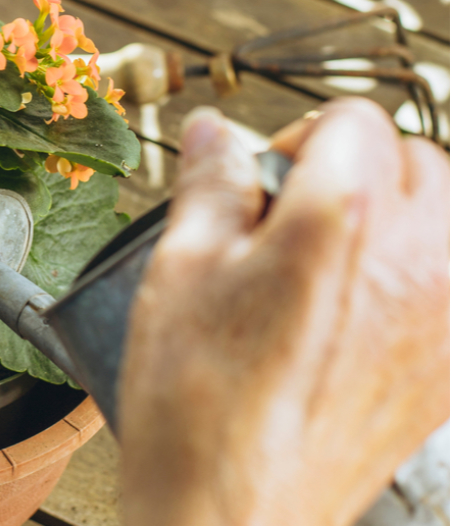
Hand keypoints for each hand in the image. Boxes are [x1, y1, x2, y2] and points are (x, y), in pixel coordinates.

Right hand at [120, 99, 448, 525]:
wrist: (234, 512)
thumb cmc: (199, 404)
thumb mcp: (180, 268)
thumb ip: (210, 184)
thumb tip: (213, 132)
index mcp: (341, 219)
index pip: (352, 118)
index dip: (296, 137)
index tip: (265, 179)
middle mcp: (414, 259)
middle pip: (416, 157)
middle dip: (353, 168)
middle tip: (291, 217)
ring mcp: (444, 315)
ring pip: (448, 213)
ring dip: (397, 212)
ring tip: (331, 255)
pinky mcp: (449, 366)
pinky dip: (418, 268)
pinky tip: (360, 304)